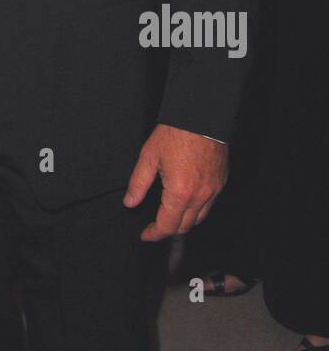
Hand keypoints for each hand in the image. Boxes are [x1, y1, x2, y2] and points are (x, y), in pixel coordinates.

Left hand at [123, 123, 227, 241]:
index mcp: (180, 192)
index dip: (154, 234)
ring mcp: (213, 190)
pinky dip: (197, 210)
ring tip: (170, 217)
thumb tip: (130, 202)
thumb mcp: (149, 156)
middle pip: (184, 227)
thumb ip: (138, 183)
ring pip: (199, 219)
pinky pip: (209, 205)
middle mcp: (199, 196)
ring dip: (184, 222)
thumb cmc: (176, 133)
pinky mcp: (220, 183)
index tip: (146, 235)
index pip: (167, 225)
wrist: (201, 116)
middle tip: (155, 226)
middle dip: (168, 230)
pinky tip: (186, 202)